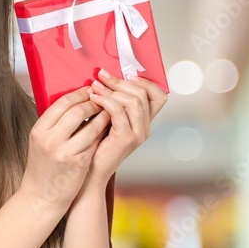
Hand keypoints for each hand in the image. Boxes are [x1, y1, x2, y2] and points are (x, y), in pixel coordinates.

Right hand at [20, 86, 110, 212]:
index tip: (90, 90)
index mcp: (38, 130)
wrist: (41, 196)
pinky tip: (107, 129)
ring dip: (103, 116)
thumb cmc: (42, 167)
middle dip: (93, 103)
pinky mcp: (78, 163)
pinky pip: (96, 142)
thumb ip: (54, 123)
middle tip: (102, 99)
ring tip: (109, 111)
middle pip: (77, 111)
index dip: (79, 94)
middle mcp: (49, 140)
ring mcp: (64, 152)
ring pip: (91, 126)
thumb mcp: (41, 142)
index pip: (62, 103)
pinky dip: (103, 133)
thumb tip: (76, 101)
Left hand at [81, 68, 168, 189]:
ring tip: (94, 86)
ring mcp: (137, 134)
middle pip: (143, 94)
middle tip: (101, 75)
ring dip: (111, 89)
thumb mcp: (107, 121)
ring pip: (133, 101)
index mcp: (144, 122)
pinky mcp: (125, 139)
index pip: (158, 95)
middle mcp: (145, 128)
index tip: (124, 74)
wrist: (90, 172)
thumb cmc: (95, 145)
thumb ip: (113, 104)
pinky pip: (118, 111)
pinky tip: (93, 98)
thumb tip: (105, 78)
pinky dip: (105, 101)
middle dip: (120, 81)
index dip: (144, 81)